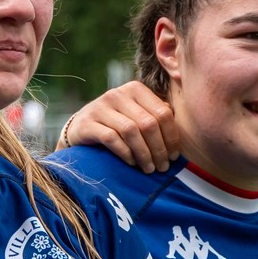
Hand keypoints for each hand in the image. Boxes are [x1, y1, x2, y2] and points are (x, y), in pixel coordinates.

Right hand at [57, 81, 178, 172]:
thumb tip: (176, 121)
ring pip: (131, 131)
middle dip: (159, 149)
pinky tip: (131, 163)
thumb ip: (155, 114)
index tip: (174, 156)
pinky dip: (125, 153)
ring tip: (149, 169)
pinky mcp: (87, 123)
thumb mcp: (137, 114)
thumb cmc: (116, 123)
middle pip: (148, 123)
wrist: (81, 128)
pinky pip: (111, 139)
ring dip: (144, 154)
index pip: (162, 113)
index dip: (172, 137)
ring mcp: (100, 107)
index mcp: (135, 89)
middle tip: (162, 167)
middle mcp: (117, 94)